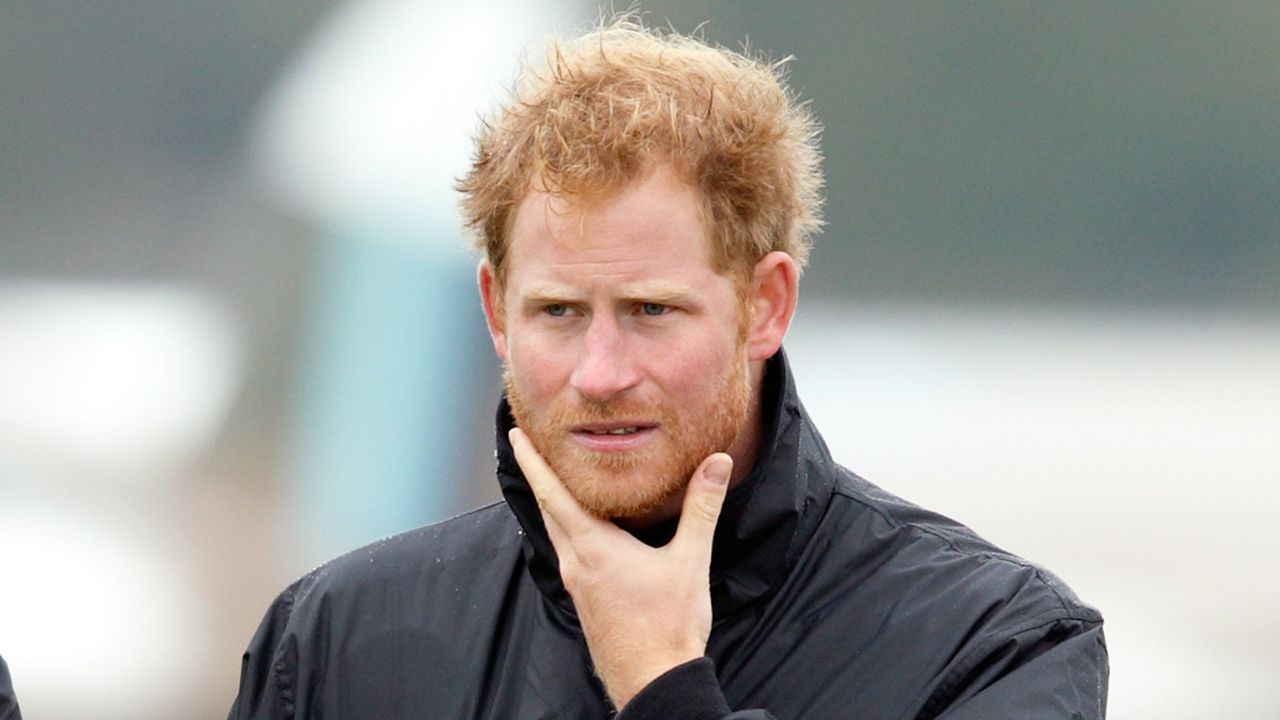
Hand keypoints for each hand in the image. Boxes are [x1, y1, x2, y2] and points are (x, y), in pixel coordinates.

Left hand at [509, 428, 732, 709]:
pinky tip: (582, 525)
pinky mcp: (585, 598)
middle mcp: (576, 563)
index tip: (516, 435)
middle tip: (528, 444)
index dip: (534, 461)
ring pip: (556, 531)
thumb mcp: (690, 561)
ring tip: (552, 476)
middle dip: (536, 474)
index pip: (553, 494)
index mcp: (593, 548)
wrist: (653, 682)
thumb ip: (701, 508)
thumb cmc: (669, 627)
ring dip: (550, 501)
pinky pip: (567, 551)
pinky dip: (565, 526)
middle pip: (547, 509)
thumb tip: (716, 462)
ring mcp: (577, 583)